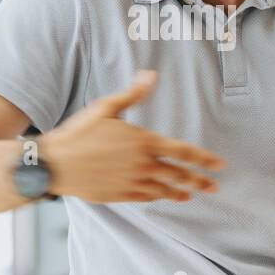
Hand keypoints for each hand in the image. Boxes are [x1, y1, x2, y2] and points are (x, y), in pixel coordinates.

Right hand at [41, 70, 224, 202]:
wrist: (55, 163)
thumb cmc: (79, 133)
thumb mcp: (106, 107)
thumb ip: (133, 94)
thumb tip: (151, 76)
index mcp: (143, 141)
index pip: (183, 152)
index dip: (204, 159)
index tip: (219, 165)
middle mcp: (142, 164)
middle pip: (179, 175)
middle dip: (200, 181)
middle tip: (215, 187)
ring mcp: (131, 182)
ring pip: (164, 190)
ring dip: (182, 192)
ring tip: (194, 195)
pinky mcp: (120, 195)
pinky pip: (146, 198)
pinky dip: (160, 198)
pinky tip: (167, 198)